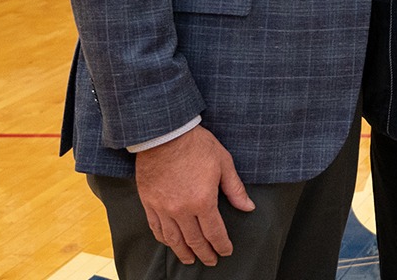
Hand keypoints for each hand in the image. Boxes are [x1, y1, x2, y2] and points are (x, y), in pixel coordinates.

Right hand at [133, 126, 255, 264]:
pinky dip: (164, 239)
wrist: (164, 134)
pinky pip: (156, 228)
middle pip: (194, 240)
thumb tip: (248, 207)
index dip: (221, 245)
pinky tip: (170, 243)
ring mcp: (162, 208)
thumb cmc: (196, 145)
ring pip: (173, 239)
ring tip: (190, 259)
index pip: (214, 232)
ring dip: (183, 252)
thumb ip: (235, 189)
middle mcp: (181, 209)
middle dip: (204, 253)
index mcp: (203, 201)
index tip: (226, 251)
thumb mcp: (224, 163)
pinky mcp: (149, 203)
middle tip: (211, 261)